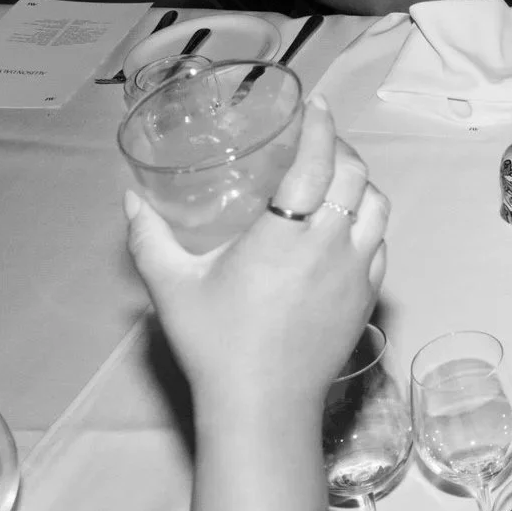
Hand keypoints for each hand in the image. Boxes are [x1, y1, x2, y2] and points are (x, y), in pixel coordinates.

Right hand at [126, 100, 390, 412]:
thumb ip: (150, 238)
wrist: (263, 405)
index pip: (318, 163)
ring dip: (362, 184)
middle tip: (321, 141)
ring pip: (378, 208)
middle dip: (343, 150)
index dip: (323, 128)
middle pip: (356, 178)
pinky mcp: (367, 297)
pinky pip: (381, 245)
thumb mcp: (173, 286)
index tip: (319, 106)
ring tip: (339, 178)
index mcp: (285, 235)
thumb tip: (130, 200)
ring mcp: (356, 272)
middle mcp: (331, 246)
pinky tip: (349, 226)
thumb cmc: (216, 345)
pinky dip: (370, 223)